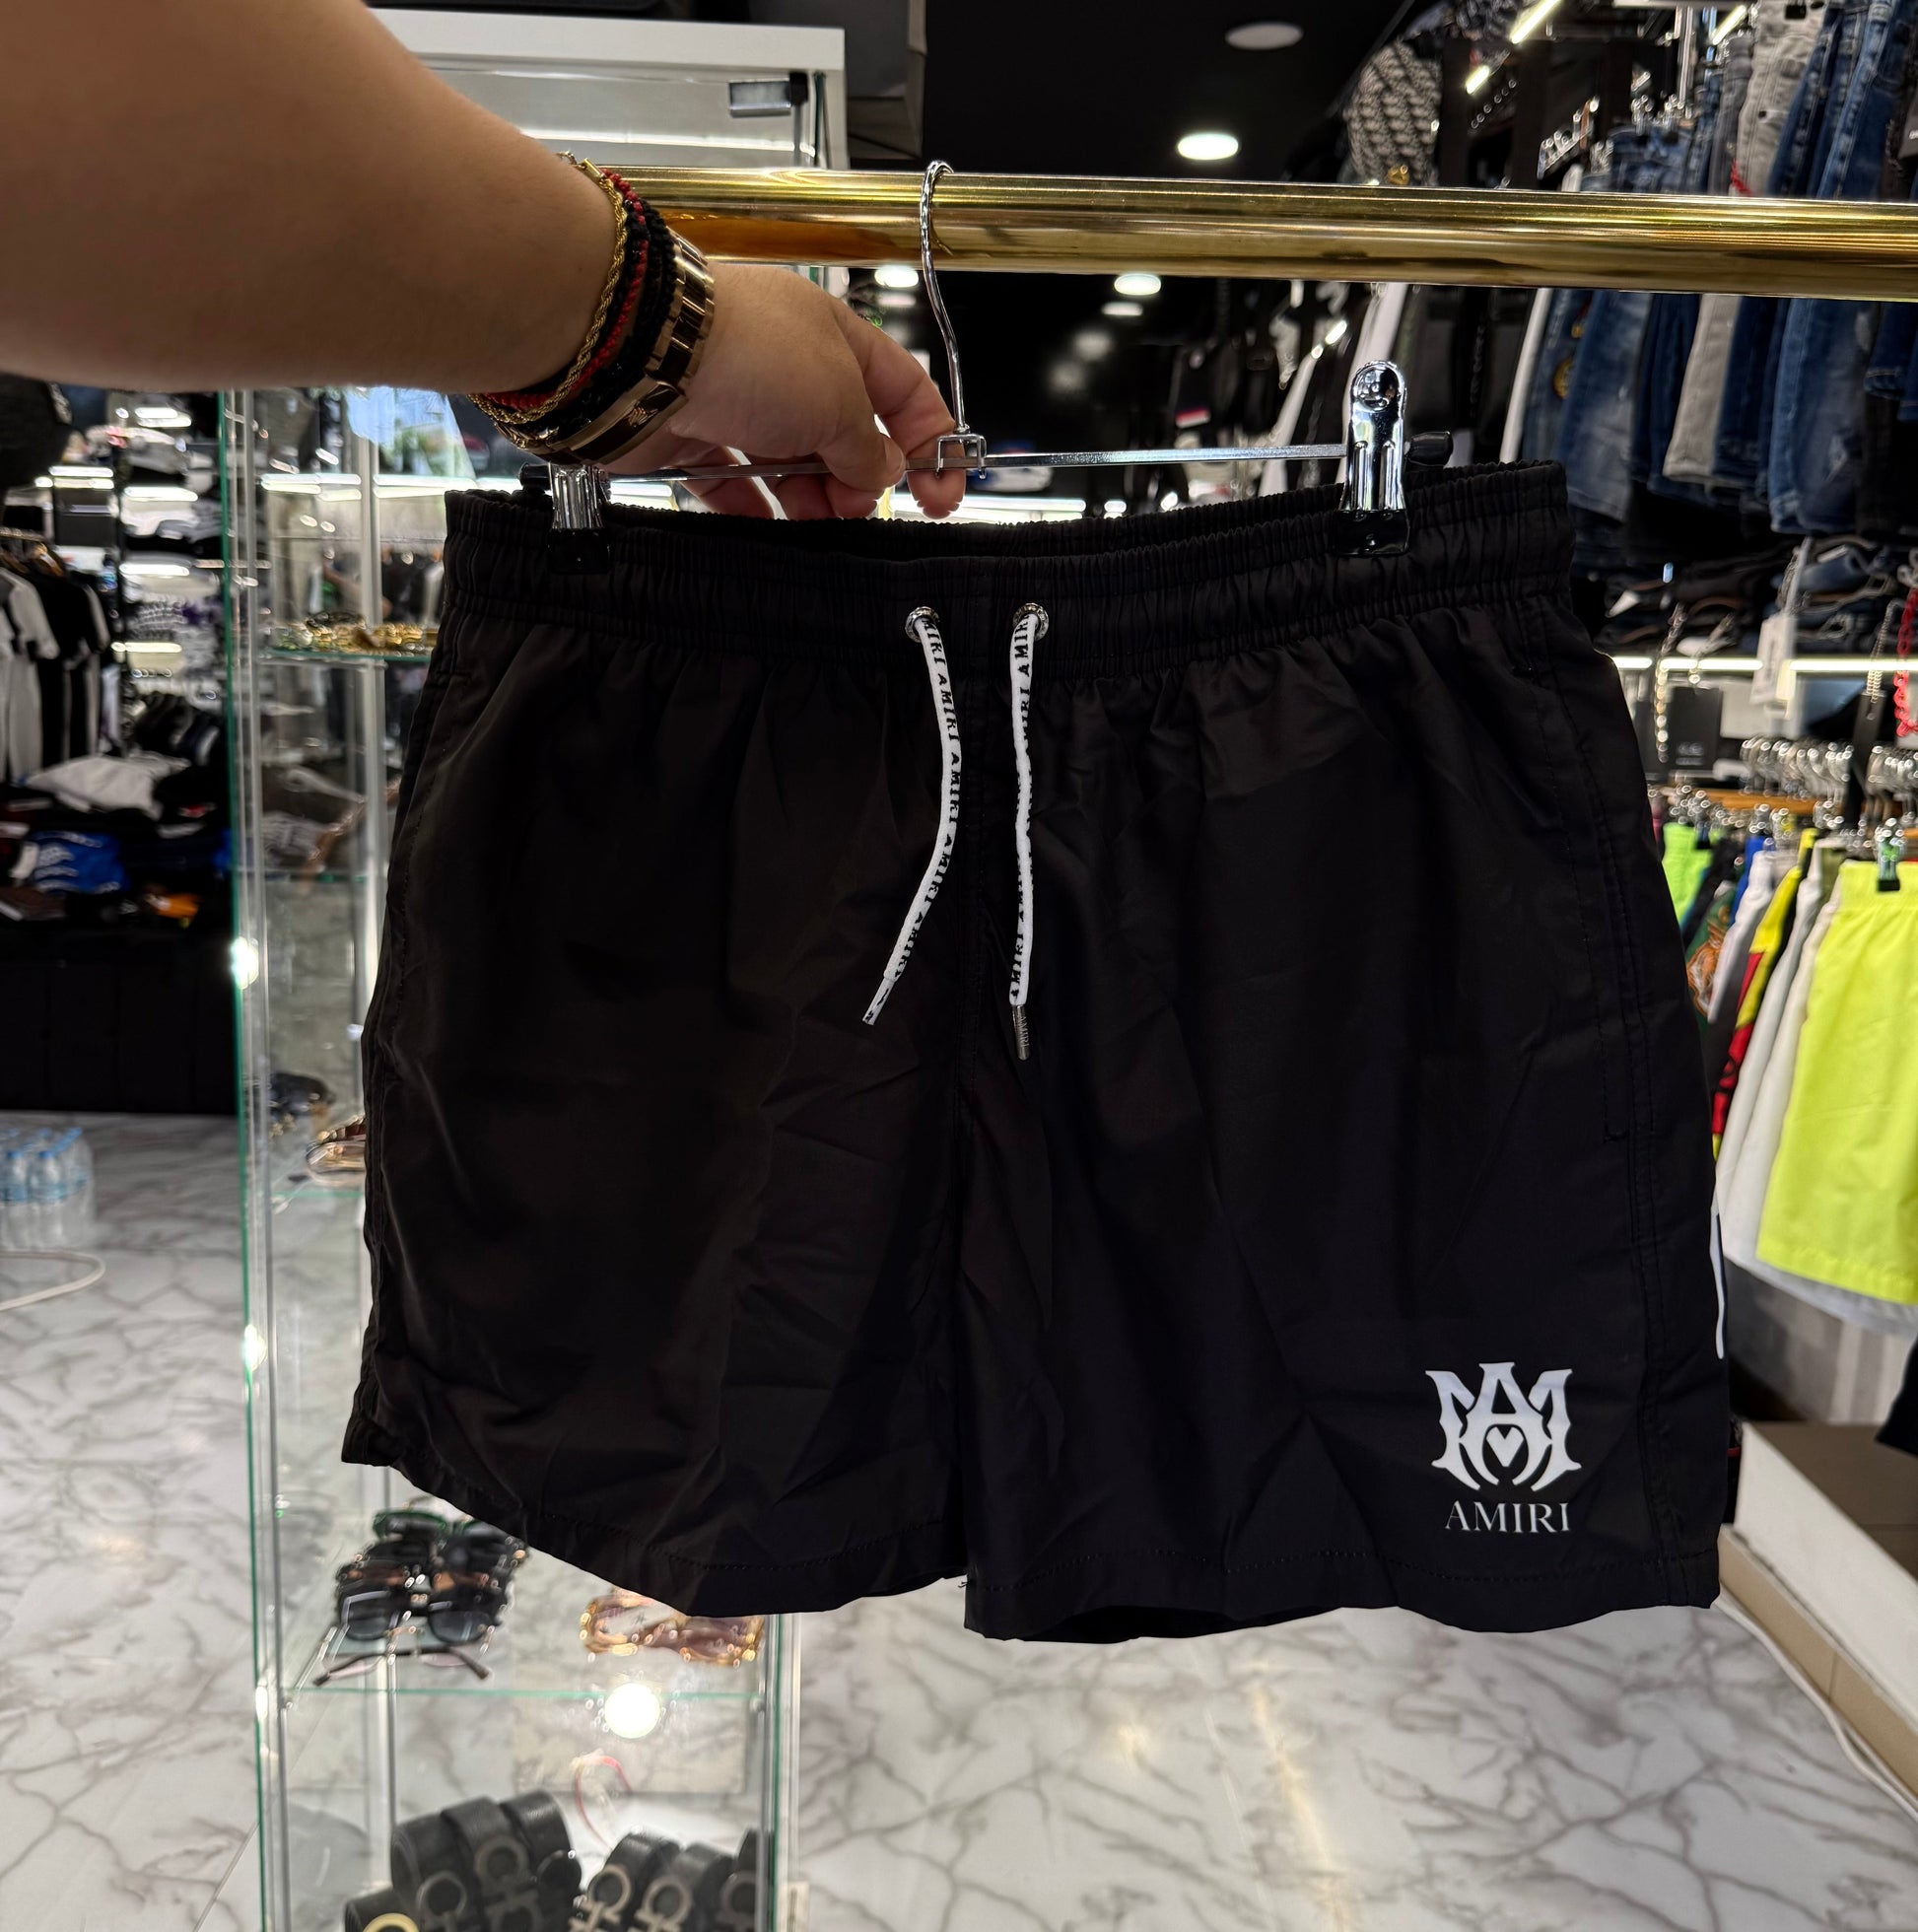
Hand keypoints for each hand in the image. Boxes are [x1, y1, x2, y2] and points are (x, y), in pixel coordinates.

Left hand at [616, 264, 965, 519]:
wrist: (645, 356)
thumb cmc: (751, 354)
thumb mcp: (838, 401)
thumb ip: (867, 446)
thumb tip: (881, 471)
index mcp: (835, 337)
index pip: (902, 389)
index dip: (930, 441)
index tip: (940, 494)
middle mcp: (787, 364)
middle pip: (844, 434)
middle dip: (858, 480)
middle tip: (853, 507)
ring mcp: (737, 397)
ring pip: (789, 462)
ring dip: (807, 498)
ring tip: (809, 518)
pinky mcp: (692, 434)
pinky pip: (732, 480)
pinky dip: (751, 506)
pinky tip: (765, 525)